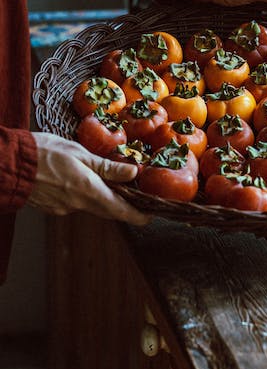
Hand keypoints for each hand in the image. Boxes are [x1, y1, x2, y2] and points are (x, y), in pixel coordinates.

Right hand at [28, 132, 150, 226]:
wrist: (8, 164)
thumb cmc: (43, 152)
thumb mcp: (80, 153)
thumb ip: (107, 166)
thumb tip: (133, 172)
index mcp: (88, 191)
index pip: (121, 210)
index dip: (138, 216)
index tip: (151, 216)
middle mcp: (77, 205)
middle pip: (109, 210)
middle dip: (123, 206)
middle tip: (135, 197)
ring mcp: (63, 209)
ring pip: (91, 206)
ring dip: (101, 197)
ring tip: (105, 180)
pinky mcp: (52, 208)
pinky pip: (74, 204)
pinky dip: (81, 195)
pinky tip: (76, 180)